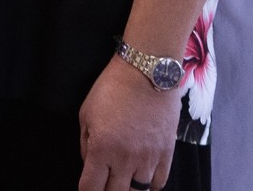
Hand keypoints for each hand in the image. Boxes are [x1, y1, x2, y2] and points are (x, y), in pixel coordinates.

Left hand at [78, 58, 179, 190]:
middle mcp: (125, 159)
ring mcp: (148, 158)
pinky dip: (150, 185)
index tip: (87, 190)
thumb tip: (89, 165)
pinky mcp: (166, 154)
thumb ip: (85, 145)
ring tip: (123, 181)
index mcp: (101, 149)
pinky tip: (142, 178)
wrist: (146, 73)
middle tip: (104, 184)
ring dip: (128, 189)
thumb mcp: (86, 114)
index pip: (91, 188)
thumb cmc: (112, 89)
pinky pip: (159, 183)